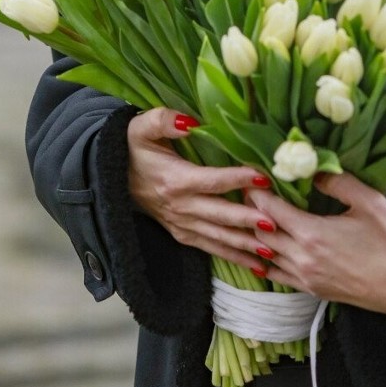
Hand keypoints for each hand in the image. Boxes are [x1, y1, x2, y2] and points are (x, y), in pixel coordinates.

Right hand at [126, 109, 276, 273]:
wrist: (110, 176)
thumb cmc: (132, 148)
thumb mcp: (142, 127)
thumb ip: (163, 120)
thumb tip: (190, 122)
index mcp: (175, 180)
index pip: (212, 181)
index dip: (237, 179)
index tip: (263, 179)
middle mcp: (180, 206)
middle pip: (219, 215)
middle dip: (247, 221)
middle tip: (275, 224)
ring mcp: (181, 224)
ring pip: (218, 238)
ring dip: (245, 246)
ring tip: (272, 253)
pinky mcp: (182, 233)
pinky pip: (210, 248)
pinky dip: (233, 257)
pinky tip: (256, 265)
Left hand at [247, 172, 385, 316]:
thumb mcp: (368, 201)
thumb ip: (337, 182)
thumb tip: (314, 170)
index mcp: (312, 233)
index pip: (271, 210)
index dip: (257, 193)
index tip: (249, 179)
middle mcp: (301, 258)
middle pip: (261, 233)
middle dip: (251, 212)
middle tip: (248, 194)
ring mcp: (305, 277)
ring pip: (266, 255)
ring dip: (256, 236)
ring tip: (252, 218)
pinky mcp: (311, 290)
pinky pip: (277, 274)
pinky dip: (266, 260)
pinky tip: (264, 250)